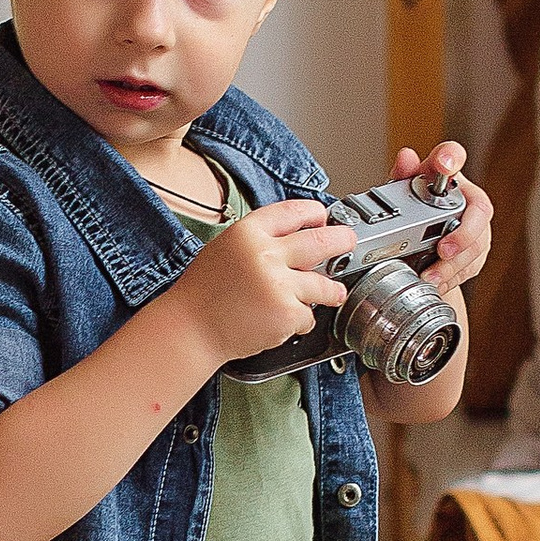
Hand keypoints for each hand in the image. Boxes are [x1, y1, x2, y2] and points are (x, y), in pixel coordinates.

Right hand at [174, 198, 347, 366]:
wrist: (191, 329)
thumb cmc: (205, 293)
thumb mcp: (226, 249)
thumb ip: (260, 241)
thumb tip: (298, 237)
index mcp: (248, 232)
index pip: (294, 211)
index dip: (315, 213)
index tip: (324, 217)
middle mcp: (265, 254)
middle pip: (321, 239)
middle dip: (342, 240)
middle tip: (348, 242)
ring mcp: (278, 284)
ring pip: (323, 284)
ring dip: (332, 290)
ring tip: (333, 293)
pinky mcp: (286, 312)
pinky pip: (309, 314)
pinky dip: (301, 320)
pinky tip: (283, 320)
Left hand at [393, 140, 493, 295]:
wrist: (422, 242)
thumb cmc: (416, 209)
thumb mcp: (403, 192)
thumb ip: (403, 175)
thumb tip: (406, 158)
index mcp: (447, 177)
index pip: (454, 156)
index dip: (451, 157)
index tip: (443, 164)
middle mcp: (468, 199)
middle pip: (479, 211)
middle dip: (463, 234)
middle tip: (442, 249)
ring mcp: (477, 226)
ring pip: (478, 244)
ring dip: (453, 263)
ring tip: (431, 274)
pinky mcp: (477, 251)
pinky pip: (471, 265)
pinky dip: (452, 277)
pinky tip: (437, 281)